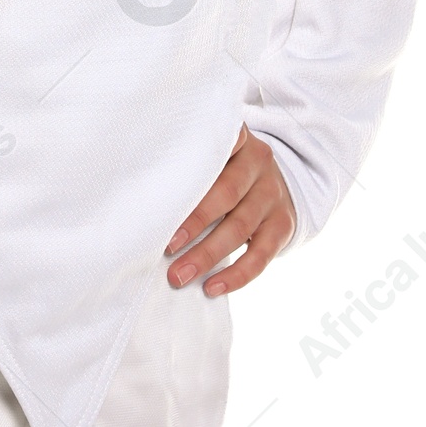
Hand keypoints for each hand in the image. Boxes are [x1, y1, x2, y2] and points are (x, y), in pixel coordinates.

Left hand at [163, 124, 294, 295]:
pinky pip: (262, 255)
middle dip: (194, 223)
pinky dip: (237, 275)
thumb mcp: (213, 154)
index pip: (217, 143)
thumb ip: (188, 162)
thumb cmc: (224, 169)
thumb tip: (142, 196)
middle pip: (225, 193)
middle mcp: (258, 162)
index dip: (193, 162)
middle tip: (166, 247)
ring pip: (240, 228)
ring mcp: (273, 194)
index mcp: (236, 139)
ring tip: (179, 276)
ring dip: (207, 255)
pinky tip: (213, 287)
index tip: (166, 183)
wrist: (273, 182)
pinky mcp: (283, 224)